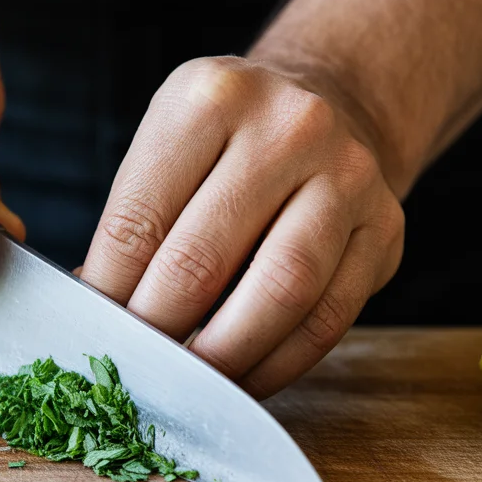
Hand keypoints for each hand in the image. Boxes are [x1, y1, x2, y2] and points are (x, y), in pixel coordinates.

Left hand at [79, 57, 404, 396]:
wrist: (332, 102)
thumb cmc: (230, 141)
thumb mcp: (171, 146)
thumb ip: (136, 222)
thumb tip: (100, 311)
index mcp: (209, 99)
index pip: (137, 222)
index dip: (107, 296)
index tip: (96, 338)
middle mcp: (286, 127)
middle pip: (201, 261)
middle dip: (160, 332)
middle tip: (137, 371)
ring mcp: (346, 175)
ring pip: (278, 293)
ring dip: (223, 356)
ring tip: (190, 383)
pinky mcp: (385, 228)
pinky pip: (328, 319)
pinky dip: (279, 363)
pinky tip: (246, 378)